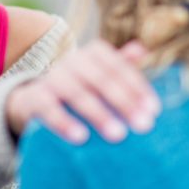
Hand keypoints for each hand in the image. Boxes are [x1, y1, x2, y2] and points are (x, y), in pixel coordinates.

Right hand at [5, 39, 160, 143]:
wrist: (34, 97)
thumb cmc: (79, 86)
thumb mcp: (100, 74)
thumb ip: (120, 65)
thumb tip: (142, 50)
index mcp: (93, 53)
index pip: (119, 67)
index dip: (138, 88)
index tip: (154, 111)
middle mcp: (72, 61)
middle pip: (101, 79)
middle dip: (124, 102)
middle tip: (144, 126)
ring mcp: (52, 78)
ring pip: (77, 93)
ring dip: (99, 114)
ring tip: (118, 135)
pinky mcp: (35, 97)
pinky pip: (49, 108)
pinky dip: (64, 122)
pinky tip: (81, 138)